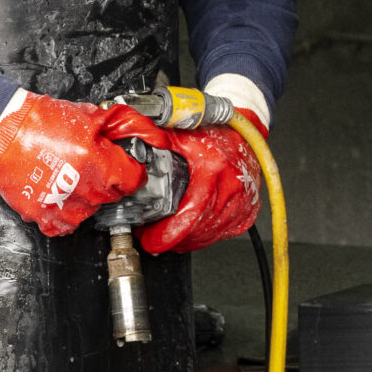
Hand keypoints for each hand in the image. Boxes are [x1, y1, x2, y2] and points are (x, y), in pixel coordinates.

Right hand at [0, 92, 152, 236]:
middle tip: (90, 165)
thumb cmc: (41, 120)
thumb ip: (120, 126)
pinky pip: (65, 224)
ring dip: (86, 196)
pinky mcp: (42, 214)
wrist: (3, 129)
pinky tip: (59, 196)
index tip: (126, 168)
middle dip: (106, 180)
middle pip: (112, 195)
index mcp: (99, 163)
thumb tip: (147, 133)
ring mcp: (63, 205)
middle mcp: (84, 188)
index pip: (133, 179)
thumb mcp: (88, 115)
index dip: (132, 171)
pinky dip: (65, 213)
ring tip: (69, 177)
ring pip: (90, 210)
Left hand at [137, 112, 263, 254]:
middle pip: (196, 230)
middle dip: (170, 238)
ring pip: (209, 235)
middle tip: (151, 236)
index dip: (166, 234)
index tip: (150, 240)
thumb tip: (125, 152)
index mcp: (212, 169)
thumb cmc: (214, 132)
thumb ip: (153, 144)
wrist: (243, 131)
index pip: (189, 215)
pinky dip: (204, 236)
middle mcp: (230, 188)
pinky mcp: (246, 212)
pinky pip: (223, 233)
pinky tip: (191, 233)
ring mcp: (241, 203)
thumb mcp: (181, 135)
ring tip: (168, 233)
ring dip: (187, 239)